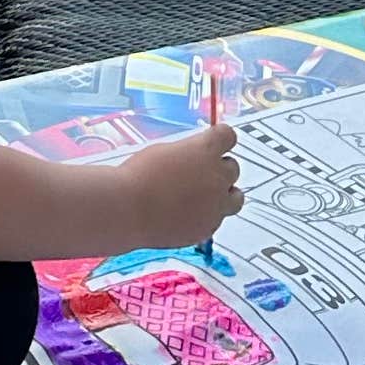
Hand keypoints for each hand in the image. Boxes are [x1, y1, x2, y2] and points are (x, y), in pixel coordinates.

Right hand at [109, 120, 241, 252]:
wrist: (128, 209)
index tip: (214, 142)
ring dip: (225, 194)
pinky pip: (217, 219)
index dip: (220, 139)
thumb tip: (195, 160)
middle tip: (201, 173)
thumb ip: (189, 154)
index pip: (229, 136)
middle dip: (219, 169)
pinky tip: (188, 214)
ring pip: (236, 197)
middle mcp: (217, 176)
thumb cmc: (139, 176)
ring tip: (205, 196)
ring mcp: (215, 205)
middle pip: (233, 168)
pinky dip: (208, 215)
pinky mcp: (208, 228)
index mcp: (205, 150)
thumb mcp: (165, 151)